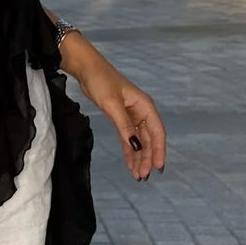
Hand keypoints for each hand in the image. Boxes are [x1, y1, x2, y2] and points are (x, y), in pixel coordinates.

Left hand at [65, 37, 166, 182]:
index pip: (157, 132)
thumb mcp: (112, 104)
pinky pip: (127, 138)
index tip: (158, 167)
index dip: (159, 150)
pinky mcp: (121, 118)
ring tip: (137, 175)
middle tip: (142, 176)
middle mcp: (142, 112)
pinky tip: (129, 164)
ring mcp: (132, 116)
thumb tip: (136, 146)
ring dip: (138, 157)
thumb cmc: (101, 81)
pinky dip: (128, 151)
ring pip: (138, 141)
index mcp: (145, 106)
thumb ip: (125, 126)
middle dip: (146, 158)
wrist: (86, 69)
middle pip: (148, 139)